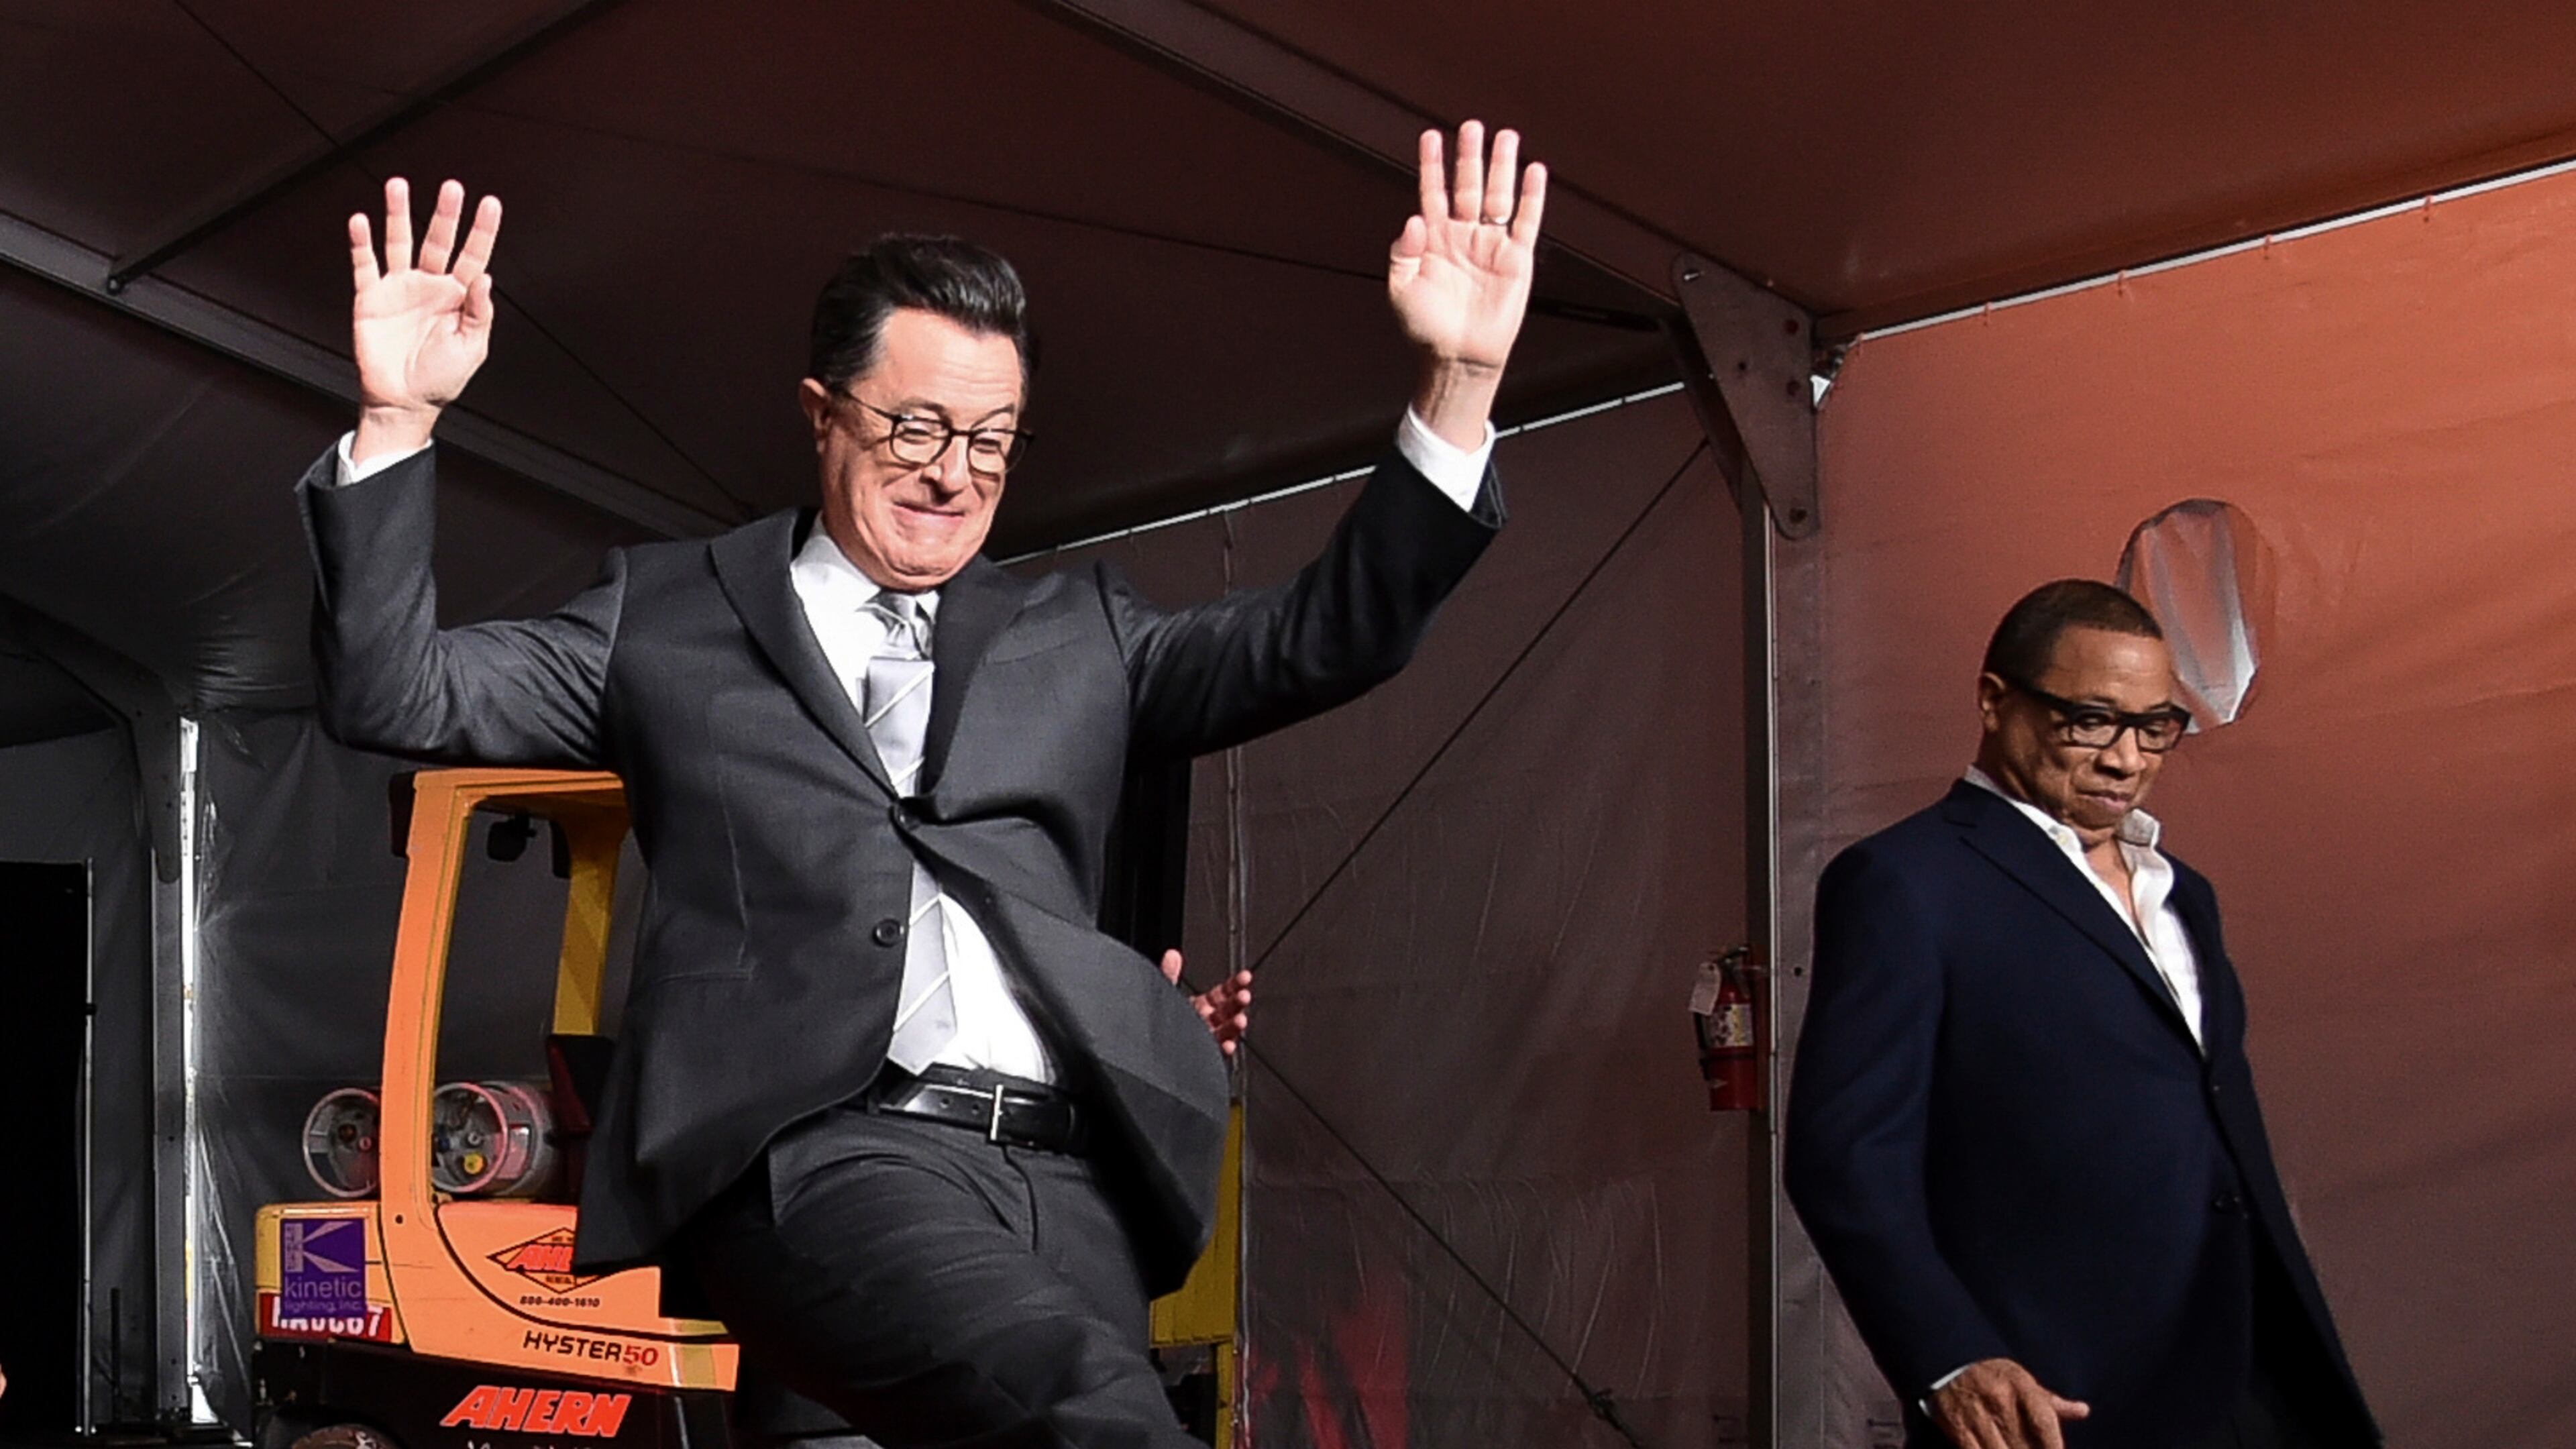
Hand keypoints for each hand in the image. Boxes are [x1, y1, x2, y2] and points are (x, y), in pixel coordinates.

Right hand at [348, 177, 502, 460]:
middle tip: (451, 187)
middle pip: (438, 240)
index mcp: (458, 296)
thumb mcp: (470, 348)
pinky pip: (365, 265)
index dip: (482, 230)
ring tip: (398, 186)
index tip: (490, 203)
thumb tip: (486, 277)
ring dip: (399, 215)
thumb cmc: (442, 379)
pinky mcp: (370, 298)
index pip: (473, 255)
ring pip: (399, 242)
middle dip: (444, 214)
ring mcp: (399, 288)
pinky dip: (361, 243)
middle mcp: (429, 285)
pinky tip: (361, 222)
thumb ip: (479, 312)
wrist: (404, 402)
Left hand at [1160, 950, 1252, 1057]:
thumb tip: (1171, 954)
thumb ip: (1169, 974)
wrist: (1149, 1046)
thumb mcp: (1164, 992)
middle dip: (1237, 1003)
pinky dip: (1223, 1049)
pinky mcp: (1203, 1055)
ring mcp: (1206, 1039)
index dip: (1235, 984)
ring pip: (1225, 1031)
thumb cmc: (1159, 1019)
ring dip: (1234, 1026)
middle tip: (1244, 996)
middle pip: (1228, 1011)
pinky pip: (1216, 1052)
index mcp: (1201, 1006)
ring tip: (1240, 1020)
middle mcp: (1207, 1022)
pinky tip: (1227, 1045)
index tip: (1245, 977)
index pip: (1224, 993)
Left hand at [1390, 121, 1545, 446]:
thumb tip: (1414, 218)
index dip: (1432, 165)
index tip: (1431, 137)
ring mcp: (1490, 245)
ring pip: (1498, 196)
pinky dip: (1532, 197)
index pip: (1432, 192)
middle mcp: (1463, 236)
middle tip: (1472, 126)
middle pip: (1468, 186)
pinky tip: (1534, 172)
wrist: (1458, 357)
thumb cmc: (1426, 327)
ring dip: (1502, 167)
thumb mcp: (1401, 289)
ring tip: (1506, 137)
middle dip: (1470, 156)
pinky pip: (1526, 222)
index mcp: (1434, 239)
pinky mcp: (1516, 259)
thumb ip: (1403, 252)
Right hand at [1931, 1359, 2089, 1448]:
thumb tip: (2083, 1411)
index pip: (2045, 1424)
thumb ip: (2052, 1402)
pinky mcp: (1956, 1426)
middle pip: (2025, 1446)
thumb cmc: (1992, 1375)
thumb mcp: (2022, 1380)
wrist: (1947, 1360)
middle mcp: (2000, 1400)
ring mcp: (1977, 1414)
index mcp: (2021, 1387)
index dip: (2055, 1447)